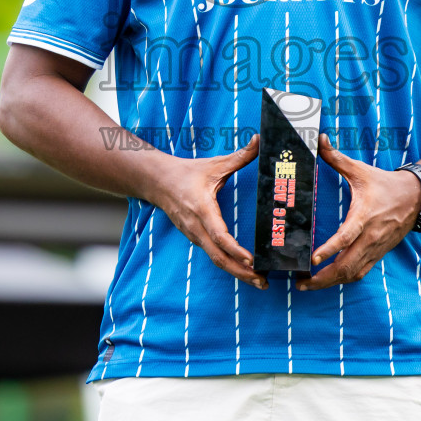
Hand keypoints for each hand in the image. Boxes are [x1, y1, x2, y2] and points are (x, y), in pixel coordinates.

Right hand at [147, 134, 266, 288]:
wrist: (157, 182)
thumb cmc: (187, 172)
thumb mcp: (214, 164)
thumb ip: (240, 156)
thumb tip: (261, 140)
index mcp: (202, 209)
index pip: (219, 235)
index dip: (235, 250)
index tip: (252, 260)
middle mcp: (196, 227)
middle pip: (219, 257)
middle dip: (241, 272)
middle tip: (263, 281)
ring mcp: (194, 235)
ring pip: (216, 260)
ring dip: (237, 273)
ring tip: (259, 280)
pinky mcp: (195, 238)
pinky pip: (212, 255)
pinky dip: (229, 265)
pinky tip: (244, 270)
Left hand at [297, 133, 420, 291]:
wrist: (416, 197)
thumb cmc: (385, 183)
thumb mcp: (360, 170)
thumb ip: (336, 158)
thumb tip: (318, 139)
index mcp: (364, 216)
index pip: (346, 237)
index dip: (330, 249)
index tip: (313, 259)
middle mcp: (370, 237)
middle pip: (347, 265)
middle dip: (323, 278)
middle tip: (300, 282)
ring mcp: (375, 248)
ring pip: (353, 273)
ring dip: (331, 282)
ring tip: (309, 285)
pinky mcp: (378, 253)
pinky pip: (360, 272)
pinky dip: (344, 279)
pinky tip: (329, 281)